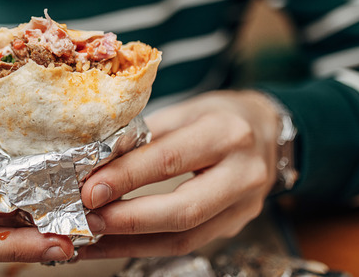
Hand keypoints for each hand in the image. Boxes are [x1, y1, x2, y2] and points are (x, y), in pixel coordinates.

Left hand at [78, 90, 280, 258]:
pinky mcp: (235, 226)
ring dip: (132, 242)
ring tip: (92, 238)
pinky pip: (187, 244)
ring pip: (184, 237)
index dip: (126, 178)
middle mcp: (242, 174)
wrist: (270, 132)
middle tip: (88, 220)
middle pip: (182, 210)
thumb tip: (97, 160)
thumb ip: (146, 135)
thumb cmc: (222, 115)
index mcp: (226, 134)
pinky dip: (146, 247)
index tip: (90, 188)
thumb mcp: (186, 110)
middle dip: (128, 220)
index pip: (169, 160)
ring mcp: (243, 206)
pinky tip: (115, 244)